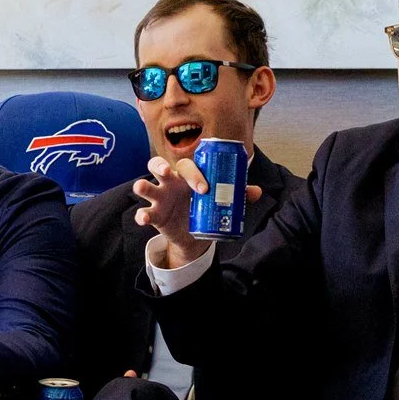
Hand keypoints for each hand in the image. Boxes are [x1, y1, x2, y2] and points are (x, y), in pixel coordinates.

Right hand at [132, 157, 262, 270]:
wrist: (195, 233)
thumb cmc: (205, 207)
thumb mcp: (220, 200)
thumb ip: (237, 194)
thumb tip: (257, 191)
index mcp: (186, 176)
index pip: (185, 166)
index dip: (194, 173)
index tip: (205, 188)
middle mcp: (169, 183)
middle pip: (157, 165)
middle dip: (159, 166)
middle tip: (167, 173)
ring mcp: (159, 198)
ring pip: (145, 186)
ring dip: (143, 185)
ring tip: (143, 187)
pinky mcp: (154, 215)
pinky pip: (143, 213)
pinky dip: (141, 215)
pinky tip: (144, 218)